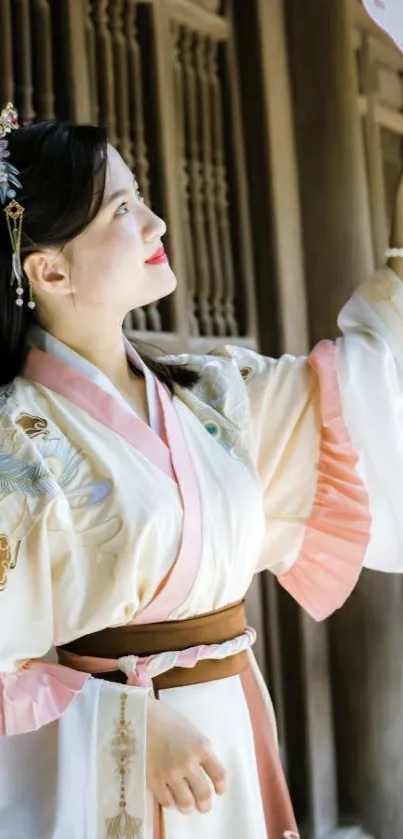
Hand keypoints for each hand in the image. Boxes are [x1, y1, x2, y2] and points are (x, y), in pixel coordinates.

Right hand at [146, 697, 226, 814]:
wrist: (138, 716)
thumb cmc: (164, 718)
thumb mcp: (189, 730)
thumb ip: (198, 748)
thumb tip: (204, 766)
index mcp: (201, 747)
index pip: (219, 774)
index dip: (221, 786)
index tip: (219, 791)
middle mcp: (189, 763)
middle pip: (204, 794)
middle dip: (205, 804)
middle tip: (203, 806)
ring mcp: (171, 774)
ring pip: (186, 803)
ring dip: (188, 807)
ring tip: (185, 805)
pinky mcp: (154, 781)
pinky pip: (167, 802)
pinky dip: (170, 803)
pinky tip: (169, 798)